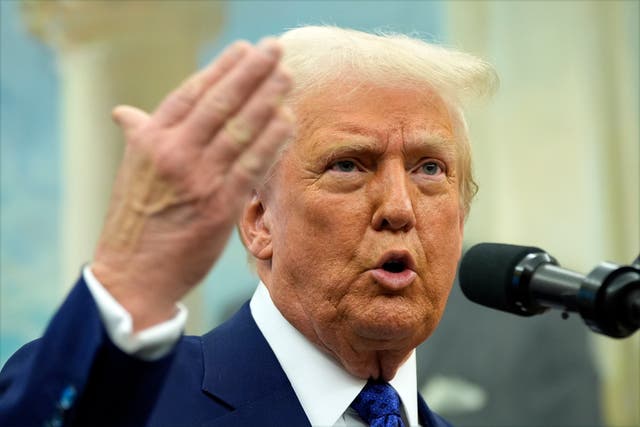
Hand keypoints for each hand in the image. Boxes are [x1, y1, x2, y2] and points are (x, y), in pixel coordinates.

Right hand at [92, 39, 292, 329]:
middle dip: (252, 73)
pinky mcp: (219, 206)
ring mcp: (198, 179)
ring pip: (240, 130)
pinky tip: (288, 121)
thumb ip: (138, 136)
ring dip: (268, 100)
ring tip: (287, 77)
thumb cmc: (135, 220)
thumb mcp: (130, 171)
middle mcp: (173, 153)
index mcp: (149, 140)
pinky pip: (252, 166)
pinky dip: (272, 142)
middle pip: (220, 103)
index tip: (245, 50)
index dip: (222, 68)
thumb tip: (124, 112)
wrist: (134, 273)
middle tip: (275, 49)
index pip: (191, 93)